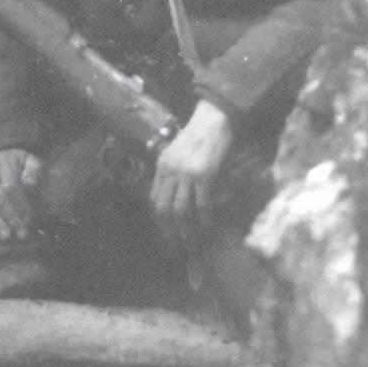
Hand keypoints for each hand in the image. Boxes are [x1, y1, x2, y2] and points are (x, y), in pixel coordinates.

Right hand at [0, 149, 43, 240]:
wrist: (9, 164)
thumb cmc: (25, 168)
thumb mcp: (34, 164)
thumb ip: (34, 171)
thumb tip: (29, 185)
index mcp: (3, 161)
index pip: (10, 186)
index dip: (20, 205)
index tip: (29, 221)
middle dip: (9, 217)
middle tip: (20, 234)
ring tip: (4, 236)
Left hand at [150, 100, 233, 244]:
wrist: (213, 119)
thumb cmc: (198, 136)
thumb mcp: (177, 153)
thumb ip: (173, 173)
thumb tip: (176, 198)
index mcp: (162, 166)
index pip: (155, 199)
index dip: (160, 219)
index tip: (167, 233)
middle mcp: (170, 171)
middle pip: (163, 208)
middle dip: (169, 231)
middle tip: (177, 247)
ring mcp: (187, 173)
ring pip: (180, 210)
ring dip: (186, 231)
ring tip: (192, 244)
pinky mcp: (205, 174)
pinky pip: (202, 204)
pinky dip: (204, 219)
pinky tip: (208, 227)